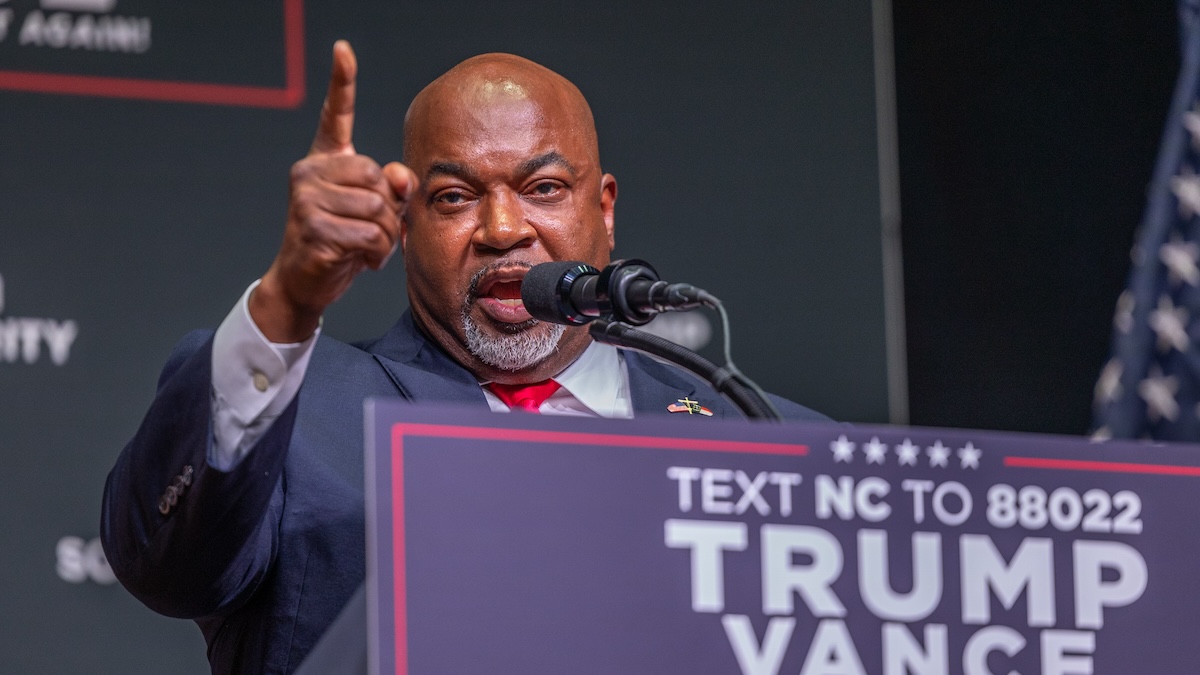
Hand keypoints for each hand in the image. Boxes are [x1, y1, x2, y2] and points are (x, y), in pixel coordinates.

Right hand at [252, 40, 417, 342]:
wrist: (306, 282)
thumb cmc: (343, 241)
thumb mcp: (374, 210)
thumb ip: (393, 188)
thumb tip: (400, 178)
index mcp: (324, 160)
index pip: (333, 115)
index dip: (342, 82)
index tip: (344, 49)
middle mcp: (309, 172)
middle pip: (378, 176)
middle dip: (390, 211)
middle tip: (376, 231)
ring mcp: (306, 200)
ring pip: (378, 208)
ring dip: (386, 237)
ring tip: (369, 248)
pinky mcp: (312, 230)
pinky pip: (370, 236)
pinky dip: (377, 254)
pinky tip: (361, 260)